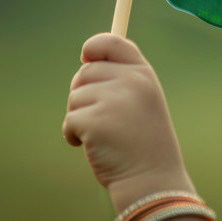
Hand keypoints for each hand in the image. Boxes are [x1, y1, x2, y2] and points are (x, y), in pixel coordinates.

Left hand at [63, 33, 194, 209]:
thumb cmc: (143, 141)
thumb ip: (122, 77)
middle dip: (83, 93)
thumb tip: (85, 60)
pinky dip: (73, 136)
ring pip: (75, 97)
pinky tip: (93, 146)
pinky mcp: (94, 121)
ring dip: (79, 117)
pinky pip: (69, 120)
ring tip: (103, 134)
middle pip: (85, 72)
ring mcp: (112, 100)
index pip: (112, 41)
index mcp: (143, 73)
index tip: (86, 57)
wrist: (151, 180)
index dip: (94, 46)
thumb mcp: (142, 100)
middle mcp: (130, 81)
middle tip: (101, 117)